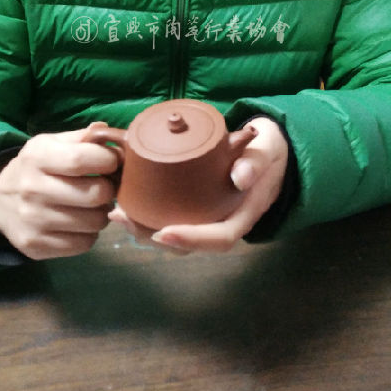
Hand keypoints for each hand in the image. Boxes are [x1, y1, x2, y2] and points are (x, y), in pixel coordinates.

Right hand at [0, 123, 121, 260]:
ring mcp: (33, 221)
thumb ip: (84, 138)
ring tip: (92, 205)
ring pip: (94, 222)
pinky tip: (80, 223)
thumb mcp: (52, 143)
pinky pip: (84, 244)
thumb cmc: (37, 167)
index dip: (108, 160)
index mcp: (38, 157)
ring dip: (101, 213)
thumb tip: (113, 135)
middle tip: (104, 187)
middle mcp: (32, 189)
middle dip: (109, 189)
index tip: (112, 162)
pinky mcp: (36, 246)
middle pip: (94, 194)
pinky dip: (89, 234)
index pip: (81, 159)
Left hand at [108, 116, 287, 252]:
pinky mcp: (198, 205)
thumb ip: (256, 161)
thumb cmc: (268, 148)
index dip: (192, 239)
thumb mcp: (267, 149)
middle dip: (155, 237)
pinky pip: (174, 217)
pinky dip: (149, 215)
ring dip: (146, 229)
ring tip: (119, 213)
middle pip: (191, 243)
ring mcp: (211, 215)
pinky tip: (127, 205)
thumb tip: (239, 178)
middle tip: (126, 218)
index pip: (220, 238)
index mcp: (244, 212)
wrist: (270, 147)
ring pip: (179, 234)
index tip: (164, 232)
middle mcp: (226, 220)